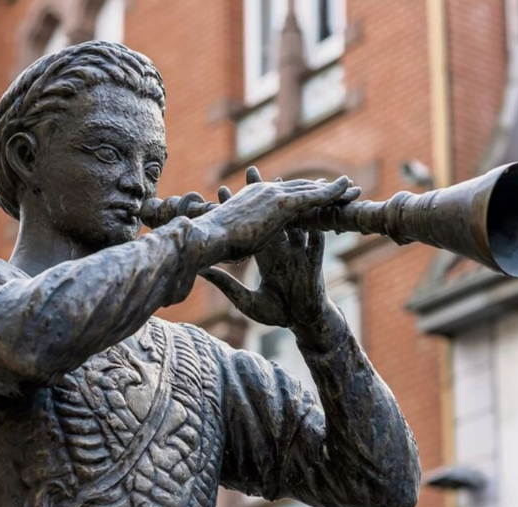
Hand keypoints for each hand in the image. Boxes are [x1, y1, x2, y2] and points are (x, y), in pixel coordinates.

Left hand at [200, 168, 342, 330]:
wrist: (304, 323)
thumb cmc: (279, 313)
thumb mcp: (246, 301)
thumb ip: (227, 285)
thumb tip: (202, 272)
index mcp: (268, 256)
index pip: (252, 227)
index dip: (240, 209)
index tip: (223, 190)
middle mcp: (284, 249)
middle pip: (275, 215)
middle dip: (264, 193)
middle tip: (249, 172)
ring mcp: (300, 253)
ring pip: (298, 221)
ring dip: (293, 201)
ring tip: (282, 182)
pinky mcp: (314, 262)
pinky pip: (316, 240)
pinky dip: (315, 225)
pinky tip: (314, 209)